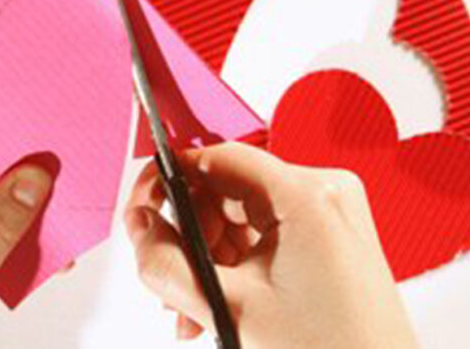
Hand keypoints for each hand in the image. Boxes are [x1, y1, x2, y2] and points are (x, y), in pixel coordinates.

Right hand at [126, 143, 417, 347]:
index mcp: (308, 195)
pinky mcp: (329, 240)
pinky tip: (219, 306)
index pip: (217, 158)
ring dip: (208, 262)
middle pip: (225, 191)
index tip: (141, 208)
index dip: (169, 180)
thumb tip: (138, 225)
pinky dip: (235, 268)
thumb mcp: (228, 307)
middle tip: (167, 279)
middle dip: (189, 239)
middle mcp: (324, 194)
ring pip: (240, 219)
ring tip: (194, 312)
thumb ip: (166, 262)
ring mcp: (330, 217)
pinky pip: (264, 237)